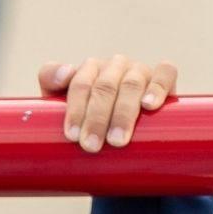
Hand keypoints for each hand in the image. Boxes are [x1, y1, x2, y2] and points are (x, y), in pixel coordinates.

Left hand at [37, 55, 178, 153]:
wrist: (121, 142)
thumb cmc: (87, 131)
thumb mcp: (62, 122)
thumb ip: (48, 98)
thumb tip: (64, 76)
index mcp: (85, 73)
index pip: (76, 82)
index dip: (74, 107)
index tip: (70, 135)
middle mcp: (110, 67)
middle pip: (102, 86)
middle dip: (95, 118)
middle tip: (90, 147)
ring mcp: (137, 70)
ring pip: (130, 83)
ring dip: (122, 113)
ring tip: (116, 141)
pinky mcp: (162, 76)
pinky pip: (164, 73)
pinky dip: (157, 87)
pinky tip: (149, 105)